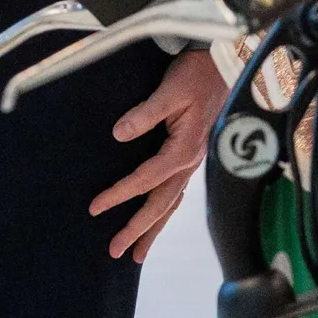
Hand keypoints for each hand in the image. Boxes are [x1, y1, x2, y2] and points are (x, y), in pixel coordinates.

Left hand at [92, 47, 223, 260]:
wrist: (222, 64)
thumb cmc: (196, 74)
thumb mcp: (170, 90)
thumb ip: (145, 113)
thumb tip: (119, 133)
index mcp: (184, 149)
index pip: (145, 180)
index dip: (119, 195)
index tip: (95, 208)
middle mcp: (190, 162)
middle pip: (161, 205)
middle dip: (138, 230)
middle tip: (116, 252)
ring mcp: (193, 162)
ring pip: (171, 204)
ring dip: (153, 230)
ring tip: (136, 254)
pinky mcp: (191, 157)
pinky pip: (176, 193)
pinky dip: (164, 212)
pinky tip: (156, 221)